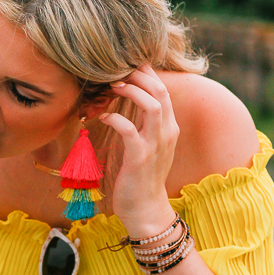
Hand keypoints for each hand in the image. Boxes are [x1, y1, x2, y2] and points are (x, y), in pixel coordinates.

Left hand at [100, 65, 178, 237]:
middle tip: (116, 70)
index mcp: (168, 127)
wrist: (146, 209)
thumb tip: (127, 101)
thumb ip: (143, 123)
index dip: (146, 73)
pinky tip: (104, 116)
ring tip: (112, 86)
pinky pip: (130, 129)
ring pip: (152, 106)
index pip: (163, 89)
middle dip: (139, 75)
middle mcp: (167, 132)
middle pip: (161, 91)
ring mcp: (155, 144)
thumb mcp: (147, 144)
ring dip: (132, 91)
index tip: (125, 65)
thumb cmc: (141, 176)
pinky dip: (116, 118)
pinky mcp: (140, 157)